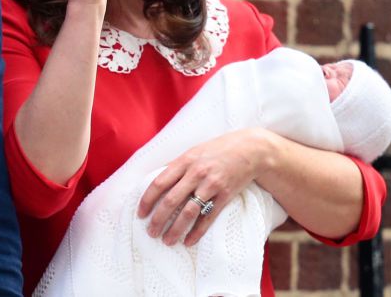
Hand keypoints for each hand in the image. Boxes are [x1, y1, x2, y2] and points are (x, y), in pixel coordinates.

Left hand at [136, 128, 271, 245]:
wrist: (250, 149)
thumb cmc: (217, 150)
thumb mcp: (193, 152)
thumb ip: (177, 166)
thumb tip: (158, 182)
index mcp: (184, 161)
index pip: (159, 183)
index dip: (147, 200)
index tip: (140, 214)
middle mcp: (196, 173)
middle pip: (171, 200)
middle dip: (158, 219)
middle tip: (151, 232)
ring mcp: (211, 185)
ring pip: (189, 212)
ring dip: (176, 229)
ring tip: (167, 241)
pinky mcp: (225, 195)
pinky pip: (209, 217)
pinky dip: (198, 231)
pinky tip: (189, 241)